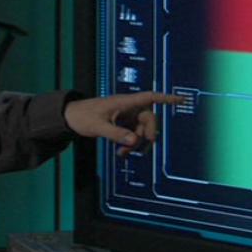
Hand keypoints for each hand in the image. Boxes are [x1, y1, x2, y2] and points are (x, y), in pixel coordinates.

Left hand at [64, 91, 183, 156]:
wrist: (70, 118)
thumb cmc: (82, 116)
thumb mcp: (98, 127)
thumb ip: (116, 134)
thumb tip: (135, 142)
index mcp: (124, 102)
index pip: (150, 98)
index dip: (166, 99)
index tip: (181, 100)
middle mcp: (128, 108)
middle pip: (149, 119)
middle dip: (146, 134)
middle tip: (137, 146)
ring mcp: (126, 117)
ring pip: (141, 131)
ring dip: (136, 144)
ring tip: (122, 154)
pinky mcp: (122, 125)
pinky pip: (133, 136)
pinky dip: (130, 145)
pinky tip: (121, 153)